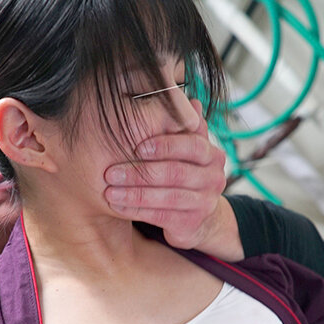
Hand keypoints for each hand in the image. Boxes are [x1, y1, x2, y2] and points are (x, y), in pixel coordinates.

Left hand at [104, 100, 234, 251]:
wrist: (196, 217)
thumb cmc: (182, 176)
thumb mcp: (183, 151)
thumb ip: (182, 127)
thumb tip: (187, 98)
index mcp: (212, 156)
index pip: (191, 146)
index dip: (164, 145)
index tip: (136, 146)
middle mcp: (214, 179)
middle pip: (175, 173)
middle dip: (138, 172)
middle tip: (109, 172)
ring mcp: (205, 203)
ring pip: (166, 197)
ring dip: (133, 194)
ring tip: (108, 190)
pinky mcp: (191, 224)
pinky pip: (160, 216)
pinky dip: (136, 211)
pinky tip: (117, 206)